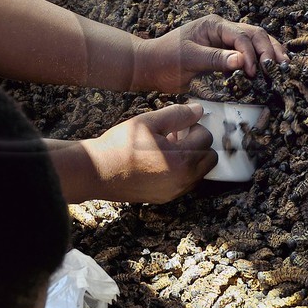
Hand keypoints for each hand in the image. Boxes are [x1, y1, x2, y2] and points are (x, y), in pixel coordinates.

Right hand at [82, 103, 216, 203]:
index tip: (177, 124)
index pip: (206, 137)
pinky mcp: (166, 197)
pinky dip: (181, 171)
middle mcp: (183, 180)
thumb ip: (178, 114)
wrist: (97, 171)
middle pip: (210, 158)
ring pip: (200, 172)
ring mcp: (175, 192)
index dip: (193, 126)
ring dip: (191, 158)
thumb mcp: (148, 121)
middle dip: (197, 143)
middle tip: (176, 135)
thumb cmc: (120, 145)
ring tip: (166, 148)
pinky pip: (186, 183)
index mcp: (182, 159)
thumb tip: (198, 110)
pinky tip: (160, 161)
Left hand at [135, 15, 288, 92]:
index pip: (241, 36)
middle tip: (280, 68)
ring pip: (255, 42)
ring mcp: (224, 41)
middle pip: (255, 34)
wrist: (150, 67)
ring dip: (269, 52)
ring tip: (283, 66)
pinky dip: (260, 60)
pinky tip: (270, 69)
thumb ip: (215, 59)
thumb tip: (242, 61)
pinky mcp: (224, 54)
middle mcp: (222, 29)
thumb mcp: (188, 59)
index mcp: (214, 24)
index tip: (253, 73)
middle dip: (269, 50)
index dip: (251, 54)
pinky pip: (247, 54)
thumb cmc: (165, 60)